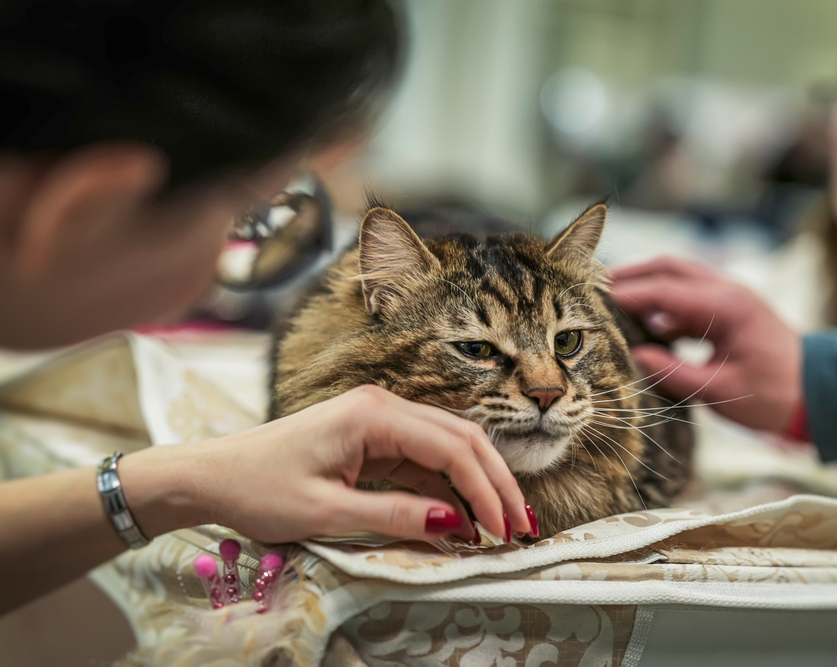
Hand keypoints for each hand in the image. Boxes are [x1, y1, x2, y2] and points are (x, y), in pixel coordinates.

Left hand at [123, 385, 530, 543]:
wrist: (212, 475)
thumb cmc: (258, 488)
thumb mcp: (326, 511)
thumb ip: (393, 516)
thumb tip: (454, 525)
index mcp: (373, 414)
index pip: (451, 447)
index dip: (485, 490)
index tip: (503, 531)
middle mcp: (384, 406)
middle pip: (462, 439)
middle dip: (495, 483)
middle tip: (519, 527)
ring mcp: (380, 420)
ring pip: (448, 447)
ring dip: (476, 484)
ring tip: (501, 525)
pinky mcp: (373, 439)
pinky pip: (423, 461)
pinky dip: (447, 488)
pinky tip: (462, 517)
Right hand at [611, 256, 801, 431]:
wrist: (816, 393)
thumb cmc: (773, 395)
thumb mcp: (721, 391)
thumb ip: (675, 373)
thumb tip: (635, 356)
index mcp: (727, 307)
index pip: (666, 290)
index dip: (628, 293)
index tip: (594, 299)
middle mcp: (727, 291)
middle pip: (669, 267)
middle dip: (631, 274)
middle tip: (595, 287)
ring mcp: (728, 297)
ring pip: (677, 277)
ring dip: (645, 286)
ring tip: (610, 302)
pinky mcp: (727, 310)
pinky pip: (687, 296)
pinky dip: (662, 304)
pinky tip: (643, 325)